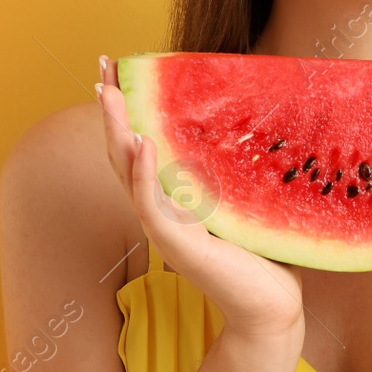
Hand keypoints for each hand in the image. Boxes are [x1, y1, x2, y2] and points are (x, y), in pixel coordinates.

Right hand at [98, 55, 306, 342]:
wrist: (270, 304)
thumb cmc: (262, 252)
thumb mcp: (244, 196)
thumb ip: (234, 165)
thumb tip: (248, 115)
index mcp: (173, 196)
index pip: (140, 145)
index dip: (125, 108)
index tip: (114, 68)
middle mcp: (162, 208)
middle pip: (124, 152)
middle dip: (111, 110)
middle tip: (100, 67)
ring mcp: (165, 227)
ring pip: (129, 173)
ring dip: (117, 132)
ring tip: (107, 95)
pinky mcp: (178, 244)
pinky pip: (154, 204)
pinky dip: (144, 173)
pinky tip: (143, 143)